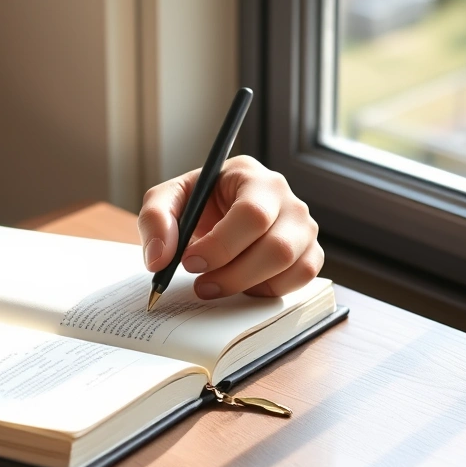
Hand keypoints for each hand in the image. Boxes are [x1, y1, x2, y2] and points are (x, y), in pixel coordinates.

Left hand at [137, 156, 321, 298]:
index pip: (251, 214)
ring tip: (215, 285)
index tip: (190, 262)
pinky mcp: (310, 251)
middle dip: (233, 275)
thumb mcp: (166, 201)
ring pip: (292, 265)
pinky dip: (269, 289)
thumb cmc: (197, 203)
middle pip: (276, 246)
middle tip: (201, 284)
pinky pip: (303, 277)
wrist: (217, 213)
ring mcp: (303, 226)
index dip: (221, 246)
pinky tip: (243, 284)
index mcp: (253, 177)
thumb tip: (159, 259)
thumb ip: (155, 221)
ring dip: (248, 285)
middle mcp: (287, 199)